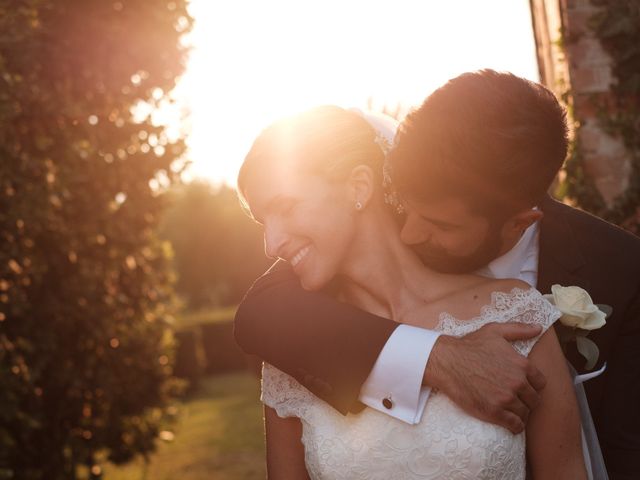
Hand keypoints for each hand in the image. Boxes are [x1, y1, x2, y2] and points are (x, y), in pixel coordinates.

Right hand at [424, 322, 545, 433]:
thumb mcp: (495, 331)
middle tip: (517, 400)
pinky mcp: (494, 412)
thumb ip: (519, 329)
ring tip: (511, 411)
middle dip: (527, 401)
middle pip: (534, 400)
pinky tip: (508, 422)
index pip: (540, 383)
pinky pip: (515, 426)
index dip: (532, 386)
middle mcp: (517, 382)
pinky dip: (514, 426)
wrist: (447, 361)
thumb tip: (538, 327)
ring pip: (525, 414)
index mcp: (521, 364)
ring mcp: (506, 398)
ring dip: (520, 414)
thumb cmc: (469, 345)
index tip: (524, 387)